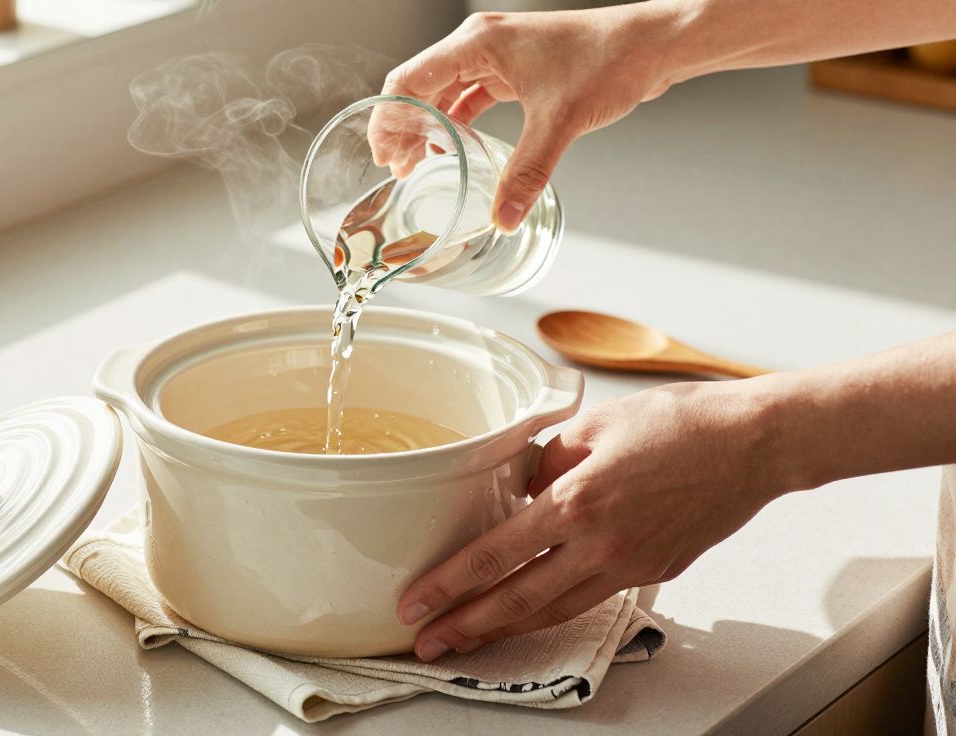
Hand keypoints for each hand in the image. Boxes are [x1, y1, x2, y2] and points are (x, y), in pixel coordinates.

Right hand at [374, 7, 677, 230]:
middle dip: (402, 126)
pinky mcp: (515, 67)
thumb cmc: (610, 59)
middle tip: (395, 167)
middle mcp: (481, 43)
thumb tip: (503, 217)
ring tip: (415, 161)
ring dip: (427, 124)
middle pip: (420, 84)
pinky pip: (470, 93)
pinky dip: (456, 120)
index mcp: (479, 43)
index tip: (383, 155)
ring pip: (443, 90)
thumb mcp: (560, 123)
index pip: (409, 79)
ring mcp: (498, 54)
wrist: (652, 45)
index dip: (389, 119)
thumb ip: (526, 173)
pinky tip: (452, 146)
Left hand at [398, 381, 789, 661]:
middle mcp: (601, 544)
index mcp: (577, 502)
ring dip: (507, 629)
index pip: (496, 555)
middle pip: (519, 600)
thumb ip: (547, 459)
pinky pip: (594, 597)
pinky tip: (534, 610)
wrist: (754, 445)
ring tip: (469, 639)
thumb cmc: (681, 423)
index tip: (417, 602)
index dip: (450, 584)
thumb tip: (523, 486)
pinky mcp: (655, 571)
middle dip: (467, 626)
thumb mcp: (594, 424)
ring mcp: (631, 565)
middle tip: (428, 641)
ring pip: (556, 610)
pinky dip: (557, 609)